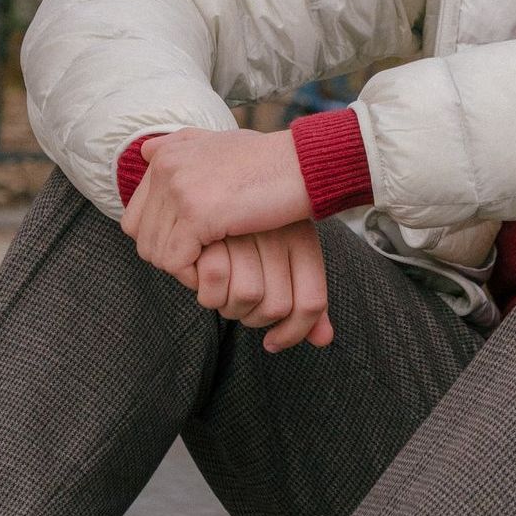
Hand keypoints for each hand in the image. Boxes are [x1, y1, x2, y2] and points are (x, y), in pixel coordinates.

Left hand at [122, 128, 313, 285]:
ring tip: (212, 266)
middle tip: (202, 262)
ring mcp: (179, 189)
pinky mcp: (198, 212)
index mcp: (166, 154)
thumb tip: (145, 151)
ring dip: (183, 268)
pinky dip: (193, 274)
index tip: (190, 247)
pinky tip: (219, 269)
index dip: (159, 239)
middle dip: (170, 257)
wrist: (303, 163)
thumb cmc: (269, 160)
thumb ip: (181, 146)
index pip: (134, 216)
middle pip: (142, 237)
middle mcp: (165, 167)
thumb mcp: (217, 143)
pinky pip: (177, 261)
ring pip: (156, 253)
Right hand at [191, 220, 335, 350]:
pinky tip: (192, 267)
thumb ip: (303, 299)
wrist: (207, 173)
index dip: (293, 333)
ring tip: (213, 282)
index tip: (272, 343)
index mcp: (302, 235)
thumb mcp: (287, 250)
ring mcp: (243, 225)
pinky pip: (210, 281)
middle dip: (249, 317)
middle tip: (233, 301)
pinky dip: (196, 285)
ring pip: (243, 297)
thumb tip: (323, 340)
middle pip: (275, 307)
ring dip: (222, 303)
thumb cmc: (246, 219)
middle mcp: (278, 230)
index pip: (310, 303)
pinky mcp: (209, 222)